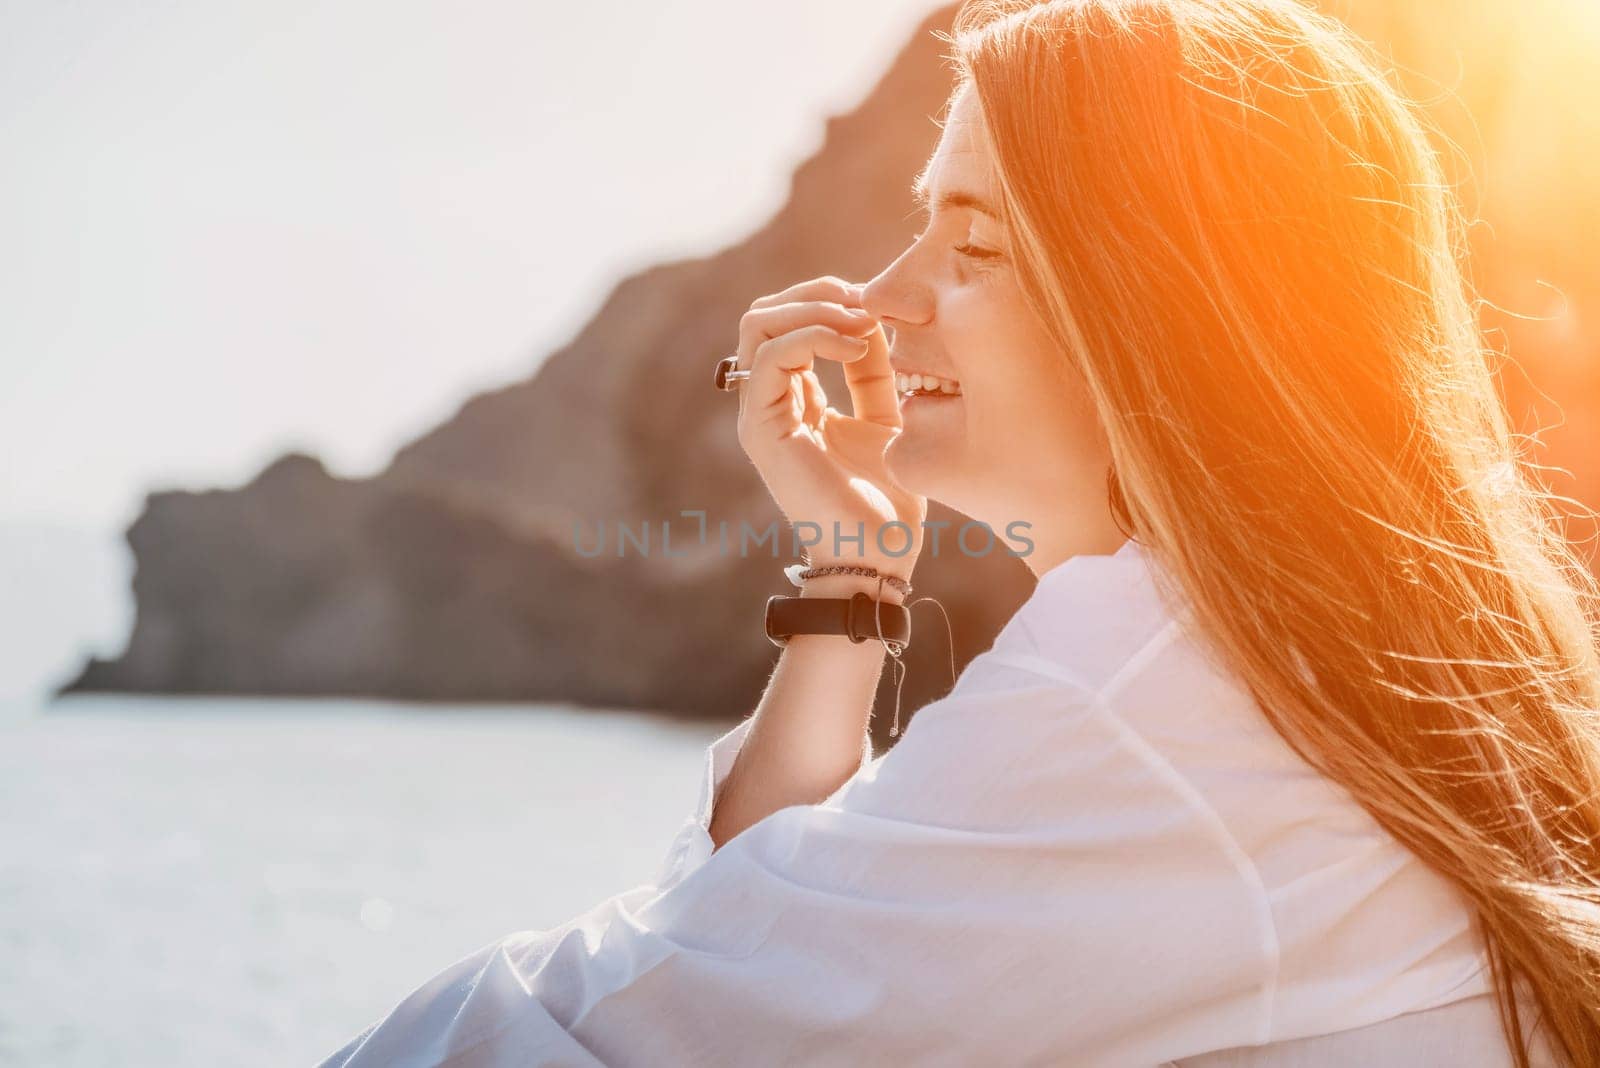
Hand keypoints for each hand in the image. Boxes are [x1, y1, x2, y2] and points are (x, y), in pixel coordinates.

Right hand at [732, 275, 926, 581]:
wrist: (879, 557)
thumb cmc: (888, 502)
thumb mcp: (889, 418)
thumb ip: (875, 372)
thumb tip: (873, 319)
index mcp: (797, 399)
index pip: (790, 322)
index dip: (831, 299)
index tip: (879, 303)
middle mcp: (770, 403)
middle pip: (764, 314)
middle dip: (816, 293)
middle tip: (865, 300)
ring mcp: (761, 415)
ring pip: (757, 324)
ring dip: (813, 308)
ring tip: (860, 321)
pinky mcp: (762, 429)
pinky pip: (770, 357)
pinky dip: (813, 336)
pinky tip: (856, 345)